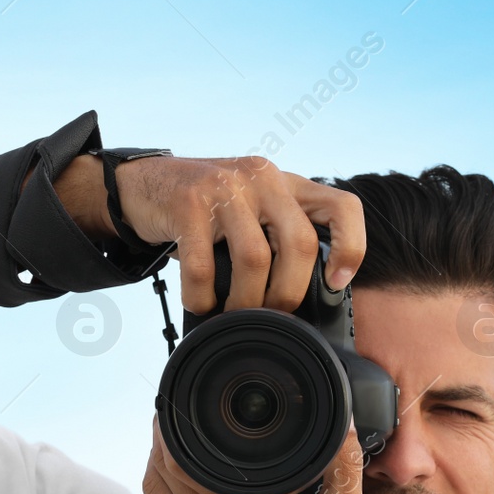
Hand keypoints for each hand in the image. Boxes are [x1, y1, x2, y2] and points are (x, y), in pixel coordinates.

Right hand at [55, 152, 364, 313]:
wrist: (142, 185)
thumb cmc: (209, 209)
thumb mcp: (256, 210)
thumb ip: (284, 236)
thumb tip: (315, 297)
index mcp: (289, 184)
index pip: (343, 207)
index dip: (351, 248)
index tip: (337, 283)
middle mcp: (263, 178)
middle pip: (300, 244)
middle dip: (289, 293)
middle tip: (274, 315)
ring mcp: (225, 186)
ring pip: (256, 258)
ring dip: (247, 301)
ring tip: (236, 315)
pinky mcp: (187, 202)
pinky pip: (205, 266)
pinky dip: (204, 297)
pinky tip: (202, 304)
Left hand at [142, 417, 371, 493]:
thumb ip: (343, 465)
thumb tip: (343, 423)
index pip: (186, 452)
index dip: (178, 422)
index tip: (184, 401)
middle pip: (162, 467)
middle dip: (166, 436)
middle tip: (179, 413)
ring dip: (159, 463)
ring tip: (175, 441)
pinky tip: (182, 486)